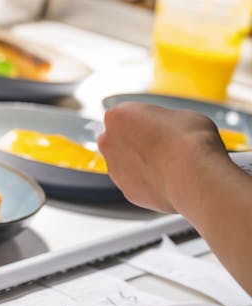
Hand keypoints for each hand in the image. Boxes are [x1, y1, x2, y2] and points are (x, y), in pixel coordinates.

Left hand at [98, 102, 228, 212]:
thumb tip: (168, 127)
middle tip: (162, 147)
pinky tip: (168, 181)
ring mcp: (115, 168)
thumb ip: (161, 120)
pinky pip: (136, 184)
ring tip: (169, 166)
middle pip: (119, 140)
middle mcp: (108, 142)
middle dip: (137, 143)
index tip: (158, 127)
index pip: (125, 115)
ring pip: (126, 164)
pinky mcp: (127, 191)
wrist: (196, 173)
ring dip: (141, 165)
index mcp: (116, 116)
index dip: (145, 122)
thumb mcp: (178, 114)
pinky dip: (149, 184)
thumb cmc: (189, 140)